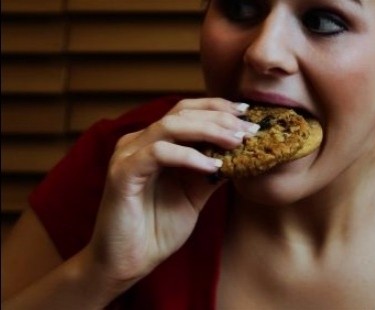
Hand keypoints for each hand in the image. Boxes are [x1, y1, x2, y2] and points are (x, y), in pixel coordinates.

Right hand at [86, 98, 258, 283]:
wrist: (129, 262)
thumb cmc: (158, 228)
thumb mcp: (196, 194)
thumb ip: (213, 170)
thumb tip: (244, 151)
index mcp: (155, 142)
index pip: (187, 111)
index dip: (218, 107)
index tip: (248, 114)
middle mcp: (139, 141)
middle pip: (182, 112)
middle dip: (220, 118)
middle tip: (248, 130)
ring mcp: (128, 154)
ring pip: (171, 126)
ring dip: (208, 130)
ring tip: (236, 142)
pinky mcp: (122, 172)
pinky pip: (159, 153)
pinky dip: (188, 156)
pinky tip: (212, 165)